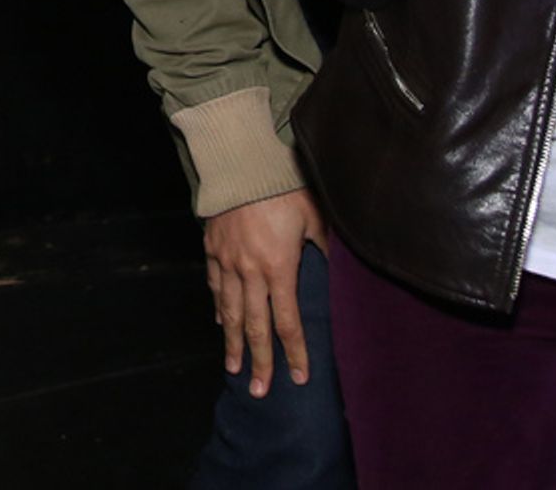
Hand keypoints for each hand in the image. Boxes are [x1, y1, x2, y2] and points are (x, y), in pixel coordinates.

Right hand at [203, 187, 325, 398]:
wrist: (240, 164)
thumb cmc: (282, 187)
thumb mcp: (313, 214)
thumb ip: (326, 245)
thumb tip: (342, 269)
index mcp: (279, 268)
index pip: (288, 321)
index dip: (294, 351)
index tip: (299, 377)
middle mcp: (250, 273)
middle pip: (255, 327)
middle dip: (260, 361)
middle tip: (259, 391)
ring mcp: (227, 263)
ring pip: (229, 312)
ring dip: (232, 343)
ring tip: (235, 368)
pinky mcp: (213, 250)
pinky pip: (214, 286)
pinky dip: (217, 307)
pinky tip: (219, 320)